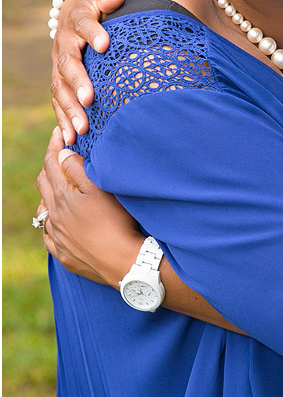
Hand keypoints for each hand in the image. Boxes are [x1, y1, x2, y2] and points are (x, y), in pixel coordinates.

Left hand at [36, 127, 142, 284]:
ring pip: (44, 211)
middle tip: (60, 156)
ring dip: (49, 196)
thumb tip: (62, 154)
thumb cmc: (117, 222)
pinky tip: (60, 223)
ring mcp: (57, 237)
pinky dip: (52, 224)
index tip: (59, 133)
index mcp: (63, 196)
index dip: (54, 145)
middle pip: (43, 184)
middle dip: (50, 166)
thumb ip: (78, 169)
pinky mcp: (63, 255)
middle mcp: (54, 216)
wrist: (125, 263)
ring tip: (59, 189)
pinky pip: (49, 236)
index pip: (52, 163)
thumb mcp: (101, 189)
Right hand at [51, 0, 129, 143]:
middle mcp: (65, 43)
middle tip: (89, 99)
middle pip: (68, 63)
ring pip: (60, 88)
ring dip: (70, 109)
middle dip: (78, 82)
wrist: (79, 11)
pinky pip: (58, 101)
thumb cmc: (102, 6)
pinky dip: (64, 120)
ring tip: (82, 129)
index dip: (93, 33)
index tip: (105, 44)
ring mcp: (59, 64)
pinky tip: (71, 139)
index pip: (84, 24)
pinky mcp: (60, 80)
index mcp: (78, 19)